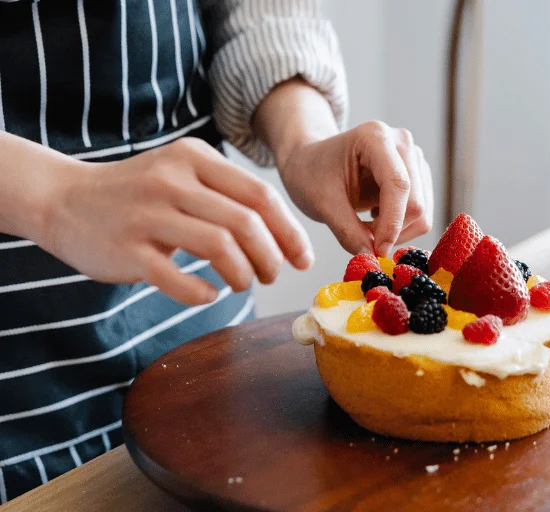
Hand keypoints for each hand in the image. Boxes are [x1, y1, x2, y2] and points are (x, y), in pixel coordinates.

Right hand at [42, 138, 312, 304]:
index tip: (302, 259)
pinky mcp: (126, 249)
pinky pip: (177, 278)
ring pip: (219, 247)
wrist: (62, 199)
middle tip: (271, 275)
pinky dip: (203, 292)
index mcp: (194, 158)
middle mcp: (171, 180)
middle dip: (271, 257)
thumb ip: (228, 196)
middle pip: (246, 223)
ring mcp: (146, 214)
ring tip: (243, 283)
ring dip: (243, 274)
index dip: (290, 232)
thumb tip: (284, 237)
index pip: (261, 196)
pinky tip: (209, 293)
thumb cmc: (138, 194)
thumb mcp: (182, 175)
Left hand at [277, 120, 433, 255]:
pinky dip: (399, 227)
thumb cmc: (312, 174)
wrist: (312, 163)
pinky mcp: (418, 176)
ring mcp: (413, 159)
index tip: (377, 250)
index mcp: (375, 137)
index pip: (398, 184)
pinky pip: (420, 215)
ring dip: (397, 231)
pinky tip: (375, 218)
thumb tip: (371, 258)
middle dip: (392, 230)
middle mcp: (402, 143)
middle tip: (363, 240)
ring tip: (365, 227)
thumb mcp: (322, 203)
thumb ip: (347, 231)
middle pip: (416, 202)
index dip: (392, 223)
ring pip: (422, 212)